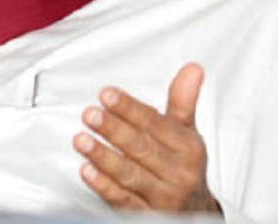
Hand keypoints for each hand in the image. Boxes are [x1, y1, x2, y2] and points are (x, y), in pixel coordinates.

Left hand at [73, 63, 220, 213]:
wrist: (195, 213)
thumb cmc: (184, 166)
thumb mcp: (186, 132)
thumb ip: (182, 101)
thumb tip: (192, 69)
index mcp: (188, 149)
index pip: (156, 124)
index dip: (130, 108)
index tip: (108, 95)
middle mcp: (178, 174)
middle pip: (142, 148)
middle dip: (114, 130)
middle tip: (90, 114)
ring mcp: (161, 197)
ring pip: (129, 174)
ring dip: (103, 156)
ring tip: (82, 139)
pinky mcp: (145, 215)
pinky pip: (123, 201)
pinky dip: (104, 186)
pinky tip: (87, 171)